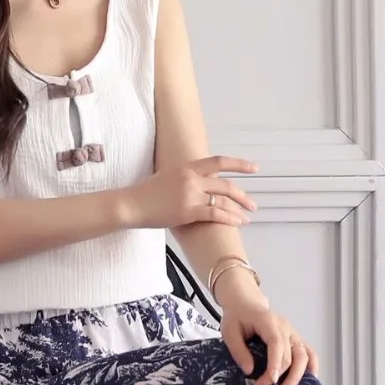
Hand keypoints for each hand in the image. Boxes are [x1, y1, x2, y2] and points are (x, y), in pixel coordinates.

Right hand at [121, 156, 257, 230]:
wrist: (131, 204)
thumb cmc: (146, 193)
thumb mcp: (168, 176)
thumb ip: (186, 177)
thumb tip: (201, 182)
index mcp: (187, 166)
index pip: (219, 161)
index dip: (239, 164)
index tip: (254, 168)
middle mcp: (191, 178)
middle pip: (226, 184)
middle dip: (243, 196)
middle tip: (253, 204)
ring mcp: (190, 194)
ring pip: (223, 200)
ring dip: (239, 210)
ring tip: (247, 218)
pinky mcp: (187, 211)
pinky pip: (215, 213)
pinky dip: (229, 218)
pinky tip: (237, 223)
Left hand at [218, 288, 319, 384]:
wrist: (246, 305)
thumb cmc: (237, 318)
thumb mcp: (229, 331)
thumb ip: (238, 350)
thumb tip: (249, 371)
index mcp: (268, 322)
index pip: (276, 344)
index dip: (276, 363)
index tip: (271, 381)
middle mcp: (285, 327)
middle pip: (291, 355)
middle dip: (280, 377)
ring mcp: (293, 333)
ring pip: (304, 355)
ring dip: (297, 376)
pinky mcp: (296, 339)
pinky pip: (310, 352)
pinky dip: (312, 366)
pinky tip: (309, 380)